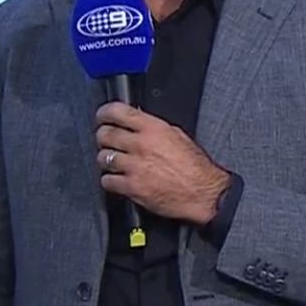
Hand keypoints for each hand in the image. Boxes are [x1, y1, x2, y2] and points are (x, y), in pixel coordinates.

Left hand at [94, 103, 231, 225]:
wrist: (203, 193)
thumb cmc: (195, 167)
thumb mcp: (177, 135)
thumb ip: (154, 128)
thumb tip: (137, 123)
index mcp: (153, 128)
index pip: (117, 112)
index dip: (104, 113)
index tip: (102, 117)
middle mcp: (141, 145)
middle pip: (105, 134)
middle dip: (102, 137)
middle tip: (105, 140)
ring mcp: (134, 166)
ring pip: (103, 158)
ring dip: (106, 160)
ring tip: (112, 162)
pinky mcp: (132, 187)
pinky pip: (107, 181)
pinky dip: (109, 180)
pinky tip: (116, 179)